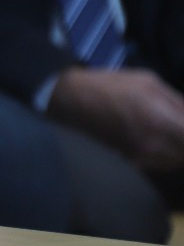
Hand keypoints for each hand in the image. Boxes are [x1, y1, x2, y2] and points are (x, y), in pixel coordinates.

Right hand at [48, 67, 183, 172]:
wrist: (72, 101)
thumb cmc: (111, 85)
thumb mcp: (149, 81)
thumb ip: (177, 101)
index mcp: (161, 119)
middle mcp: (154, 143)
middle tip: (177, 126)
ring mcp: (142, 155)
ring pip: (175, 160)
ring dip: (178, 149)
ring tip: (172, 133)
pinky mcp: (132, 160)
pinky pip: (160, 163)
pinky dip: (166, 155)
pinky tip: (159, 141)